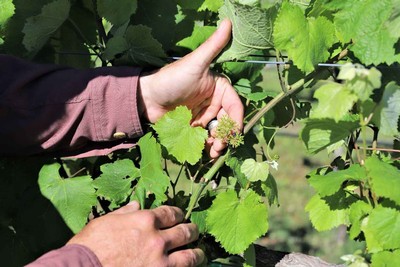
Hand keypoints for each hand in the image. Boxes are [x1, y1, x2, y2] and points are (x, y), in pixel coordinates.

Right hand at [67, 202, 203, 266]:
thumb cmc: (89, 246)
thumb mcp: (105, 222)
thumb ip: (125, 212)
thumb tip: (137, 204)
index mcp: (145, 220)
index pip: (170, 213)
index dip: (178, 214)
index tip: (180, 216)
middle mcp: (157, 239)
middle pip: (185, 232)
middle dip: (191, 231)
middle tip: (193, 232)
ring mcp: (160, 262)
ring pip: (190, 256)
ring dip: (197, 254)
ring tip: (200, 254)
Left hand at [138, 19, 243, 157]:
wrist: (146, 97)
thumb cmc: (171, 78)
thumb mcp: (194, 64)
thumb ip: (212, 46)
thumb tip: (228, 21)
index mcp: (219, 88)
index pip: (235, 106)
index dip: (236, 120)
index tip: (233, 133)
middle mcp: (214, 102)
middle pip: (228, 122)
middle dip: (227, 135)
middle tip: (219, 147)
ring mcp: (204, 116)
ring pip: (218, 133)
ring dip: (218, 144)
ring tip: (212, 152)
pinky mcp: (194, 127)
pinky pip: (205, 139)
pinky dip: (207, 146)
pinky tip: (204, 151)